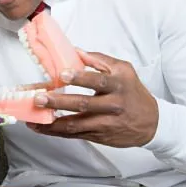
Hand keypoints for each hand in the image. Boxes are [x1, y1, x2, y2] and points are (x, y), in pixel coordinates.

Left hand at [27, 49, 158, 147]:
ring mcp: (105, 123)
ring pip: (76, 124)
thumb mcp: (123, 70)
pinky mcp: (99, 136)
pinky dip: (56, 131)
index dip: (81, 78)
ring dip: (53, 122)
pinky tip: (40, 127)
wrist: (152, 122)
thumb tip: (75, 50)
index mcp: (118, 85)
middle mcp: (113, 105)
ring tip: (34, 117)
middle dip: (59, 102)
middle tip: (40, 98)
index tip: (63, 74)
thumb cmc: (133, 92)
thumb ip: (99, 60)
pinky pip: (75, 134)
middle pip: (84, 105)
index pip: (99, 81)